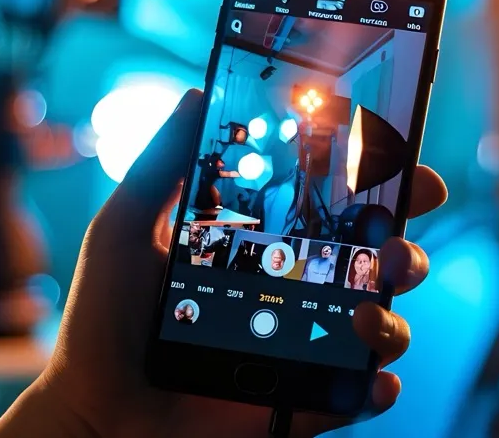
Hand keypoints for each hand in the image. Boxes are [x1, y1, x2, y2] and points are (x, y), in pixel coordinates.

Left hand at [0, 90, 448, 437]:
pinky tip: (371, 377)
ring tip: (362, 312)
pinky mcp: (305, 402)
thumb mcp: (125, 227)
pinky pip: (363, 393)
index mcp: (269, 244)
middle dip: (407, 246)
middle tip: (394, 244)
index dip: (383, 181)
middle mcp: (299, 291)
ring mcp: (306, 348)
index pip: (339, 206)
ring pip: (385, 324)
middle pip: (381, 262)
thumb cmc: (103, 319)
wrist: (92, 410)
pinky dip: (379, 385)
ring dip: (393, 315)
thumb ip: (162, 162)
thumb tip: (197, 92)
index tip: (404, 161)